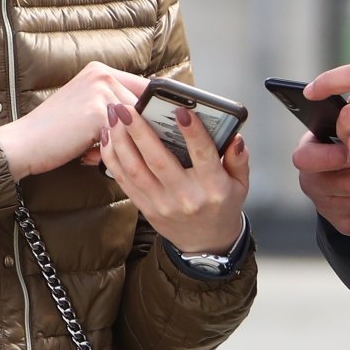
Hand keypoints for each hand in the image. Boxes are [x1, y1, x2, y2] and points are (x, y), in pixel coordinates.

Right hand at [0, 62, 147, 178]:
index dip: (154, 111)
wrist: (24, 144)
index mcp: (100, 71)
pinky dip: (114, 151)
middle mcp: (102, 74)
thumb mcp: (87, 109)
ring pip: (138, 122)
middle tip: (116, 146)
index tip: (157, 129)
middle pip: (145, 105)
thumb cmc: (54, 133)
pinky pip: (125, 135)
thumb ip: (115, 106)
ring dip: (126, 142)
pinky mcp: (98, 111)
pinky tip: (89, 155)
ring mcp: (100, 90)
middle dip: (140, 130)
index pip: (146, 88)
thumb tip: (153, 118)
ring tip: (96, 151)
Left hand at [100, 102, 249, 253]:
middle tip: (128, 106)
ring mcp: (162, 204)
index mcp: (213, 188)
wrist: (206, 243)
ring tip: (114, 115)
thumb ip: (239, 159)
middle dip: (140, 130)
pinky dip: (113, 157)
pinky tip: (109, 137)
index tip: (181, 110)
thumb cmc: (222, 207)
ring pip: (135, 169)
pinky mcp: (145, 208)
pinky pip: (124, 180)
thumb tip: (235, 138)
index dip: (193, 132)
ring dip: (121, 140)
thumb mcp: (241, 184)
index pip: (203, 155)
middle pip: (158, 160)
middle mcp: (185, 196)